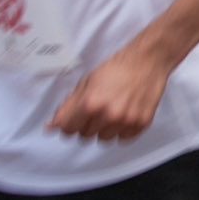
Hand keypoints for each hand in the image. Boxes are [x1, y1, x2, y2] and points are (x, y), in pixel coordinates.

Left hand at [48, 42, 171, 139]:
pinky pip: (122, 138)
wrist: (147, 60)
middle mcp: (108, 115)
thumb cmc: (117, 67)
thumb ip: (67, 106)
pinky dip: (120, 130)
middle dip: (86, 124)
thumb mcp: (86, 83)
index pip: (68, 130)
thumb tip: (51, 126)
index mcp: (90, 103)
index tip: (74, 117)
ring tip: (111, 111)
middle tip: (96, 108)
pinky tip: (124, 114)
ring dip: (103, 129)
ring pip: (103, 139)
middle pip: (85, 136)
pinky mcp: (141, 124)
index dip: (69, 122)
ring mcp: (126, 121)